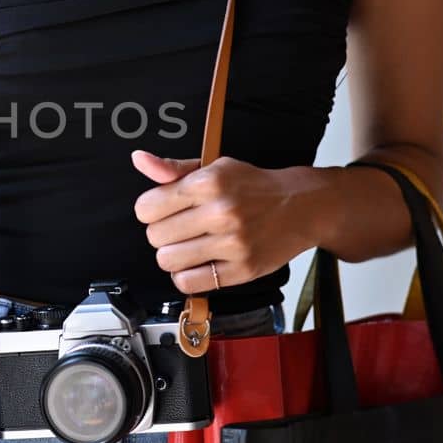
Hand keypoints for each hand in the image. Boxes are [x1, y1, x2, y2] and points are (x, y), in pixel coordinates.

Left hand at [132, 150, 320, 294]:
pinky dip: (187, 276)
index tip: (162, 209)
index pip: (147, 207)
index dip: (149, 210)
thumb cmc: (254, 186)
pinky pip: (190, 283)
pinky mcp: (242, 270)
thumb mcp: (214, 167)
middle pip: (155, 236)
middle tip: (180, 227)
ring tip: (188, 246)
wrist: (303, 206)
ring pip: (168, 261)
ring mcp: (233, 244)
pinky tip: (199, 262)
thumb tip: (139, 159)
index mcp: (209, 183)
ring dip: (173, 256)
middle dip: (162, 232)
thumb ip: (174, 168)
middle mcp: (221, 212)